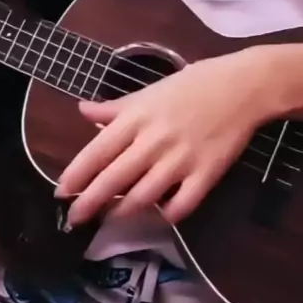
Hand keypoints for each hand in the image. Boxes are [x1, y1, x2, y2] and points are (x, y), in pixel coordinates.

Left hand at [55, 46, 276, 227]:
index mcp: (138, 117)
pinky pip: (180, 205)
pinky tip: (160, 213)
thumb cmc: (194, 83)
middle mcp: (154, 141)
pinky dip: (167, 214)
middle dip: (89, 203)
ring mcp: (180, 160)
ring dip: (122, 211)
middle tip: (74, 219)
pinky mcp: (206, 174)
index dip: (75, 175)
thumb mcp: (150, 89)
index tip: (60, 192)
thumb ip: (116, 106)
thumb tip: (83, 111)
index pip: (97, 152)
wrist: (242, 86)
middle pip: (114, 179)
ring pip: (142, 197)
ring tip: (111, 217)